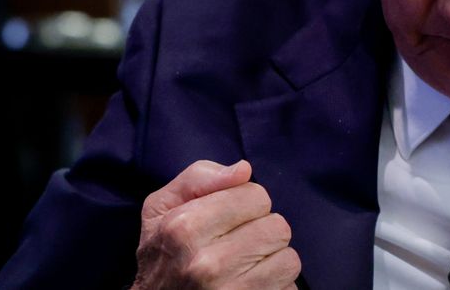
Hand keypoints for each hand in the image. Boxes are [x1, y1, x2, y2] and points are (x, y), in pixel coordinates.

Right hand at [132, 159, 300, 288]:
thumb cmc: (160, 253)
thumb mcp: (160, 208)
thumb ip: (198, 178)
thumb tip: (243, 170)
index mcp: (184, 227)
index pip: (255, 196)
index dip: (245, 203)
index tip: (229, 217)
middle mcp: (207, 263)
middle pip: (277, 227)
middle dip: (261, 231)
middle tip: (238, 243)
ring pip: (288, 259)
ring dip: (271, 260)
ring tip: (245, 265)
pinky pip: (289, 288)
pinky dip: (276, 285)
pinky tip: (251, 284)